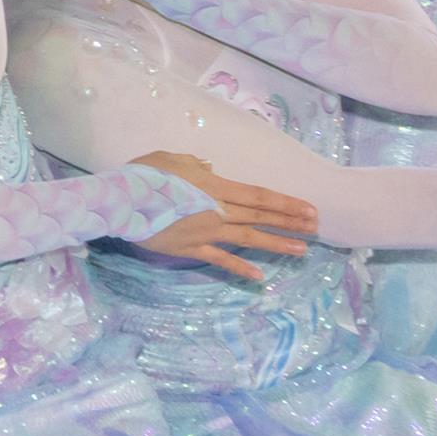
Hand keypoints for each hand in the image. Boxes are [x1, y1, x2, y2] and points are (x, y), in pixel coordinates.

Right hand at [127, 150, 319, 278]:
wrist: (121, 201)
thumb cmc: (144, 175)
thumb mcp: (170, 158)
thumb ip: (194, 164)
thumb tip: (209, 167)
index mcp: (216, 186)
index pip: (259, 196)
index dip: (286, 203)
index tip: (309, 209)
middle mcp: (217, 210)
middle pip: (260, 216)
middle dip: (290, 222)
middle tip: (315, 227)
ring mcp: (206, 231)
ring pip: (248, 238)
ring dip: (276, 244)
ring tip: (301, 250)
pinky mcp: (191, 247)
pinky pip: (220, 259)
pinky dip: (239, 267)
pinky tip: (258, 277)